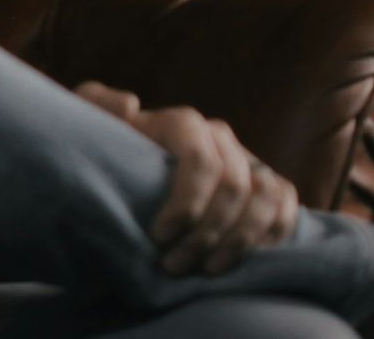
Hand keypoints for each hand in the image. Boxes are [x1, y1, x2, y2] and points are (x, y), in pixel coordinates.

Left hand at [75, 81, 298, 275]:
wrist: (125, 169)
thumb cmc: (105, 148)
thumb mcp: (88, 122)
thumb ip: (94, 103)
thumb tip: (130, 105)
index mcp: (182, 123)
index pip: (201, 160)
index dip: (186, 203)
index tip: (159, 237)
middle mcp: (220, 138)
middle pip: (233, 187)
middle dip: (207, 233)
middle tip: (174, 265)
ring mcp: (247, 160)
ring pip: (266, 197)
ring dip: (241, 240)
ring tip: (207, 270)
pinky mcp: (265, 184)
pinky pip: (285, 205)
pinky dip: (273, 234)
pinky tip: (243, 259)